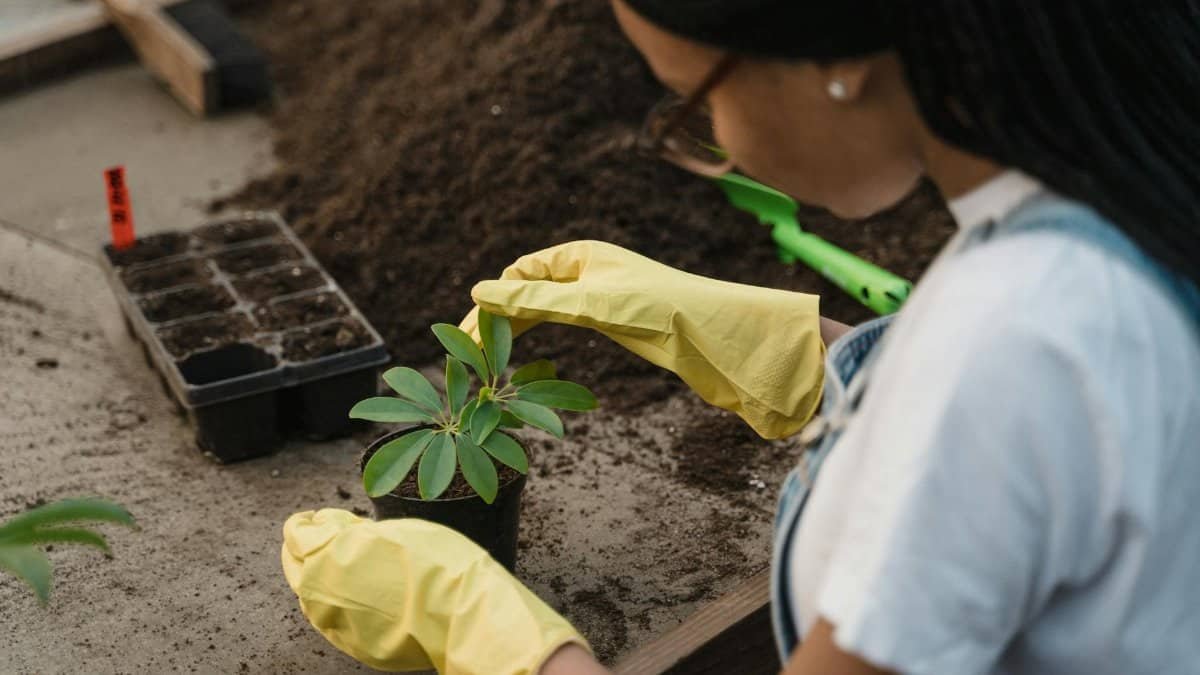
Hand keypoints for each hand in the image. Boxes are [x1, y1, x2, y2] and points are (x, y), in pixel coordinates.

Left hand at [282, 510, 587, 673]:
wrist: (463, 614)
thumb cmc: (436, 563)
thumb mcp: (395, 529)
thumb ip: (358, 530)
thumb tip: (342, 532)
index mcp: (325, 554)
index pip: (297, 533)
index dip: (311, 521)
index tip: (321, 516)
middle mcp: (319, 592)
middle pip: (294, 567)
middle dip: (306, 549)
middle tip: (325, 538)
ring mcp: (334, 623)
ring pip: (311, 597)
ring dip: (321, 578)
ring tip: (348, 566)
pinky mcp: (352, 646)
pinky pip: (336, 620)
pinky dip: (342, 604)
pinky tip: (365, 595)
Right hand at [460, 240, 824, 438]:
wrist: (717, 337)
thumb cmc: (659, 309)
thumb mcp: (590, 304)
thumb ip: (534, 301)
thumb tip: (477, 293)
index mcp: (581, 255)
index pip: (519, 274)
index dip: (491, 302)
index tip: (467, 338)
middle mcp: (587, 271)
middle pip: (527, 292)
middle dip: (498, 319)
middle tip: (470, 357)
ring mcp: (599, 297)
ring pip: (543, 312)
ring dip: (516, 332)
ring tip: (488, 362)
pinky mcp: (613, 323)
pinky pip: (564, 325)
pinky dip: (541, 339)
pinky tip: (525, 357)